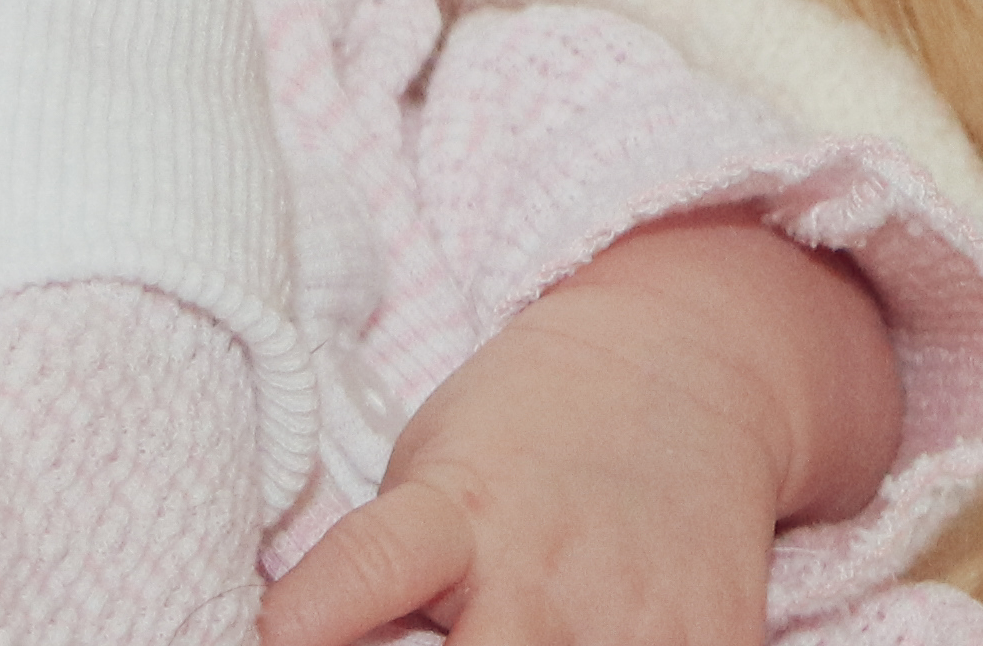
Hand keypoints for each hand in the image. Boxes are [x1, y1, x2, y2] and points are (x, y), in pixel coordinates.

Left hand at [255, 212, 906, 645]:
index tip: (269, 640)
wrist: (686, 364)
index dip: (307, 621)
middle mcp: (544, 569)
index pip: (369, 569)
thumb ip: (380, 573)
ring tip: (506, 638)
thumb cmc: (525, 432)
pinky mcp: (712, 644)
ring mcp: (635, 617)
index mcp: (458, 510)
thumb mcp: (430, 469)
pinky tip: (595, 640)